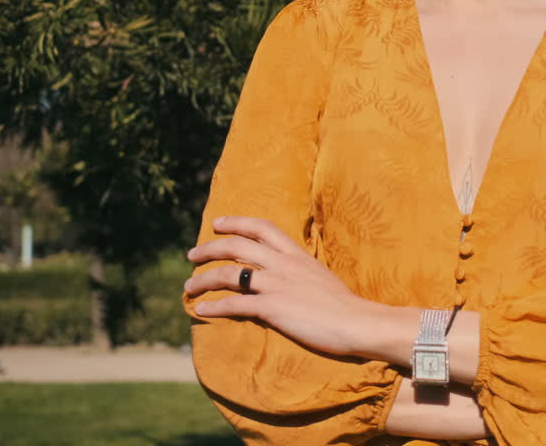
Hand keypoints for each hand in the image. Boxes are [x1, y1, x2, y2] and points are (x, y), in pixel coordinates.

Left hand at [184, 215, 373, 356]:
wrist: (357, 322)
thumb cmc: (343, 305)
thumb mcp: (320, 275)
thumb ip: (300, 270)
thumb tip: (288, 273)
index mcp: (296, 254)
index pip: (262, 227)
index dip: (236, 222)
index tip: (217, 223)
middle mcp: (283, 264)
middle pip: (237, 246)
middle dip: (209, 248)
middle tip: (191, 254)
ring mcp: (277, 285)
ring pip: (229, 274)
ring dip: (203, 279)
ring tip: (188, 286)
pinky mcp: (273, 308)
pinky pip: (235, 304)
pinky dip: (214, 307)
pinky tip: (201, 311)